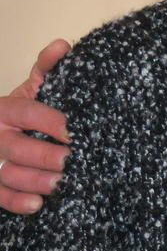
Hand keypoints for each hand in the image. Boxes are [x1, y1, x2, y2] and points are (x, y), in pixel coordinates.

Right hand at [0, 39, 71, 213]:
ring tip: (60, 183)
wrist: (9, 126)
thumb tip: (62, 45)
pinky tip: (38, 205)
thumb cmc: (31, 107)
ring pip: (8, 173)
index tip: (74, 130)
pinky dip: (16, 202)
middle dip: (44, 155)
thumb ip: (49, 67)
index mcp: (7, 108)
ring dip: (34, 181)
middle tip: (71, 160)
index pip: (27, 113)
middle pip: (16, 147)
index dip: (50, 121)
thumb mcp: (38, 86)